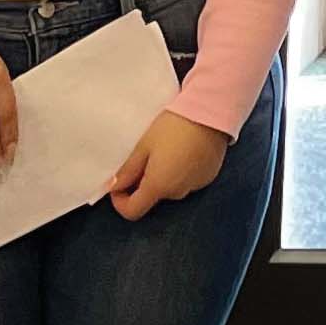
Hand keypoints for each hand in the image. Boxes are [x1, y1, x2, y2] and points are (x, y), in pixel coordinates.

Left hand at [107, 112, 230, 220]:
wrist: (210, 112)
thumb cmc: (173, 126)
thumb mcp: (143, 145)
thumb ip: (127, 171)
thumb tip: (114, 187)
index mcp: (158, 186)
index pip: (133, 212)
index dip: (120, 202)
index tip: (120, 183)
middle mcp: (178, 192)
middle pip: (154, 197)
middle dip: (145, 182)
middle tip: (146, 157)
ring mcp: (196, 185)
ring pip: (171, 188)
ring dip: (164, 177)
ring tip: (167, 151)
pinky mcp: (209, 176)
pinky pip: (188, 181)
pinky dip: (181, 172)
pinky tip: (184, 151)